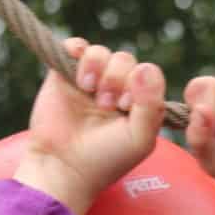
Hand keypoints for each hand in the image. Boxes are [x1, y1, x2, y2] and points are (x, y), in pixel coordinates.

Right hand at [14, 38, 166, 214]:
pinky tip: (78, 75)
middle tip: (105, 104)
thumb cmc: (104, 159)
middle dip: (117, 78)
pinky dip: (78, 51)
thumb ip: (152, 106)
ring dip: (98, 67)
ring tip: (88, 91)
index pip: (148, 73)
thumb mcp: (140, 139)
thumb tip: (145, 68)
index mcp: (138, 102)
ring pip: (101, 52)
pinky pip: (75, 46)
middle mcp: (115, 88)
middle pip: (125, 59)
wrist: (62, 168)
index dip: (139, 83)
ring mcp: (89, 80)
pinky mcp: (63, 75)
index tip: (125, 107)